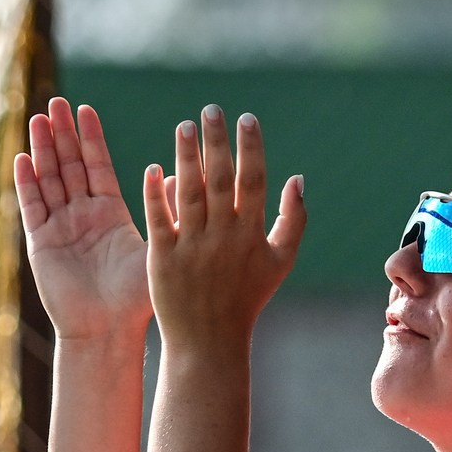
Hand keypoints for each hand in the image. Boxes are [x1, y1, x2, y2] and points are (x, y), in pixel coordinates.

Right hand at [12, 97, 150, 341]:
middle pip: (69, 167)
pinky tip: (23, 158)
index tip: (85, 109)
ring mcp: (59, 228)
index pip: (97, 166)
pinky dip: (27, 183)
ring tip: (38, 118)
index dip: (90, 138)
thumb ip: (168, 211)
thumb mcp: (158, 247)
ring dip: (43, 149)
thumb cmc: (137, 299)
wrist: (109, 331)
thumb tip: (182, 174)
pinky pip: (32, 207)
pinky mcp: (41, 244)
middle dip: (62, 134)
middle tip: (56, 102)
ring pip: (48, 180)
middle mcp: (82, 216)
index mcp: (109, 214)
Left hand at [141, 106, 302, 355]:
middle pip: (220, 180)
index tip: (247, 118)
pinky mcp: (163, 258)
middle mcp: (223, 237)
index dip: (251, 148)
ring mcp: (192, 247)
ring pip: (190, 193)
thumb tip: (297, 177)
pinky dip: (156, 194)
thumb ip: (294, 220)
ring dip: (187, 157)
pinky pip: (160, 219)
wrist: (209, 341)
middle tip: (211, 110)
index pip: (254, 181)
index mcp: (252, 234)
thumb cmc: (247, 298)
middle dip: (217, 142)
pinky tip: (154, 167)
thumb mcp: (281, 262)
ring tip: (184, 126)